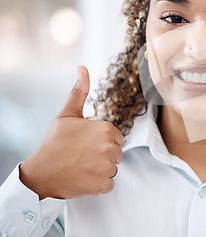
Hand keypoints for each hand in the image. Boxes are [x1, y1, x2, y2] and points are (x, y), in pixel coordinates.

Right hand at [19, 66, 123, 199]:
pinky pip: (109, 184)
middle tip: (82, 156)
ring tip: (82, 166)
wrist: (41, 173)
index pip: (116, 138)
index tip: (85, 144)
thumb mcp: (67, 114)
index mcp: (107, 129)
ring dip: (101, 170)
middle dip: (103, 156)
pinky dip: (98, 184)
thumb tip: (83, 67)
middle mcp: (110, 147)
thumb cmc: (55, 142)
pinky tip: (84, 178)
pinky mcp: (102, 184)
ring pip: (113, 168)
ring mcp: (107, 166)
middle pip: (117, 153)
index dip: (101, 141)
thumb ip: (79, 91)